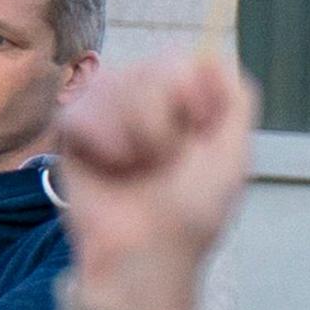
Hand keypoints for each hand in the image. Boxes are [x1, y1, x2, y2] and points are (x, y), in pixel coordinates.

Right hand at [53, 52, 258, 309]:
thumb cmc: (192, 213)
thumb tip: (213, 55)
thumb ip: (236, 100)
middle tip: (165, 161)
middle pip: (156, 66)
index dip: (192, 95)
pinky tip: (110, 165)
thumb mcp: (233, 157)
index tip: (199, 130)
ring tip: (136, 167)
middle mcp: (149, 102)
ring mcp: (110, 112)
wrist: (144, 253)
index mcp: (189, 106)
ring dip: (136, 131)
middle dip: (165, 118)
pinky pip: (82, 105)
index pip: (186, 62)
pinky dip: (102, 139)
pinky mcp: (73, 130)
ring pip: (119, 81)